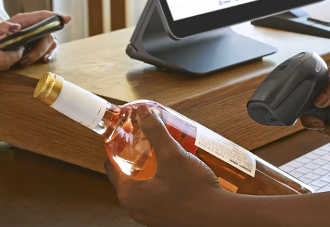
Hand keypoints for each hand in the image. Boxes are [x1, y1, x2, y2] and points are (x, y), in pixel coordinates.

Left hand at [0, 11, 71, 66]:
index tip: (67, 19)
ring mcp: (39, 36)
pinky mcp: (41, 46)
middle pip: (47, 33)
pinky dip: (50, 55)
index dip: (55, 17)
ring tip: (28, 61)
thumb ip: (3, 28)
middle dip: (39, 48)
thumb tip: (16, 27)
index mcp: (24, 20)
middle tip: (26, 59)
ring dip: (43, 53)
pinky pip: (51, 50)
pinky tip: (44, 60)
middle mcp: (35, 27)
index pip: (42, 16)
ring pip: (51, 42)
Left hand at [105, 105, 225, 226]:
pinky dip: (160, 185)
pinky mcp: (165, 219)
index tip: (125, 136)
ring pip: (143, 188)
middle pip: (127, 176)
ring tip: (162, 154)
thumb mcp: (173, 155)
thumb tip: (143, 113)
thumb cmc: (194, 191)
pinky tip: (175, 174)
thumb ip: (156, 132)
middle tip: (146, 142)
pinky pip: (156, 198)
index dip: (117, 147)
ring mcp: (150, 216)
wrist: (218, 217)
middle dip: (136, 158)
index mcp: (129, 194)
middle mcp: (136, 208)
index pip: (111, 166)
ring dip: (149, 171)